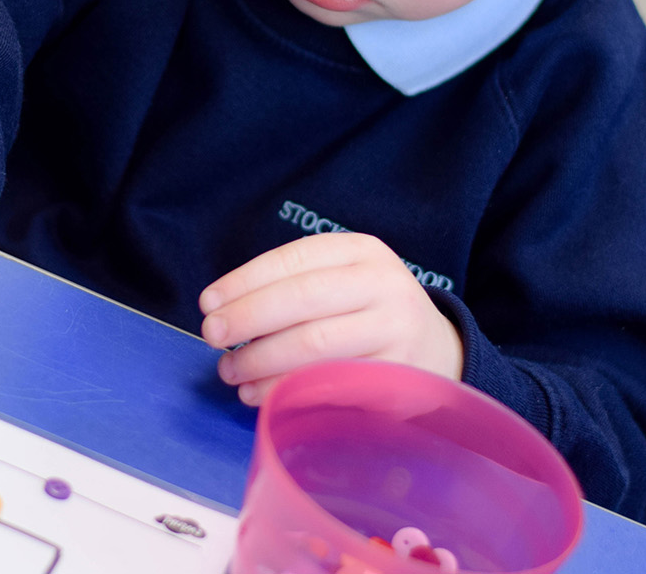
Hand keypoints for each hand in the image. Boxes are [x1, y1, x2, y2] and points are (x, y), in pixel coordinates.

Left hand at [198, 233, 462, 405]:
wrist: (436, 349)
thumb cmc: (367, 312)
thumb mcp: (342, 280)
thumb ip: (294, 286)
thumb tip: (224, 310)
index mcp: (363, 252)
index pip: (295, 259)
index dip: (245, 280)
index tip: (208, 302)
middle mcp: (384, 285)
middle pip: (302, 299)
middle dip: (247, 318)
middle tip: (211, 336)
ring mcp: (395, 331)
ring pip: (315, 344)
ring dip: (261, 360)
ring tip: (230, 371)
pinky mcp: (396, 376)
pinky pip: (330, 383)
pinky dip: (286, 389)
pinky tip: (259, 394)